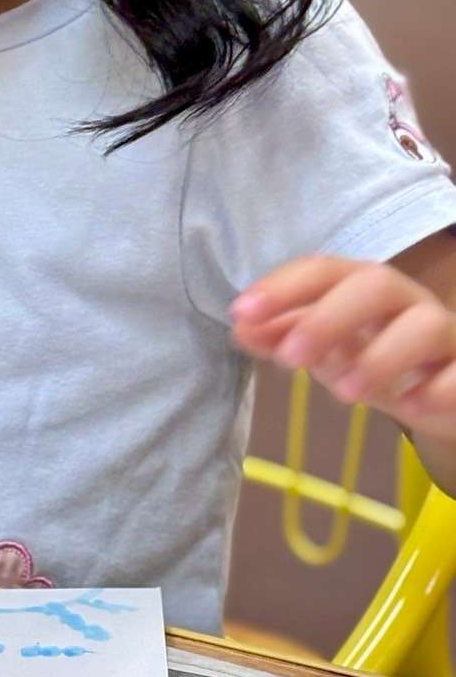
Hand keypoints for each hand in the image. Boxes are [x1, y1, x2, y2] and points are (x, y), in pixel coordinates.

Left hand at [232, 257, 455, 439]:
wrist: (445, 390)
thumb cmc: (376, 357)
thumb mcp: (326, 349)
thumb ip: (283, 336)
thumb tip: (241, 327)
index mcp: (363, 287)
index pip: (323, 270)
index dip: (282, 287)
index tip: (243, 312)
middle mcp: (406, 301)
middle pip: (376, 284)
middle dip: (328, 317)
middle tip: (291, 359)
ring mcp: (444, 334)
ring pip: (426, 325)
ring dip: (381, 357)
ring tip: (345, 393)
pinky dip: (437, 388)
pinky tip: (409, 406)